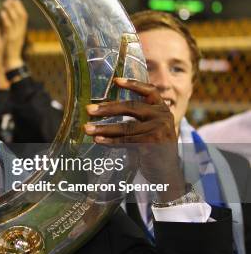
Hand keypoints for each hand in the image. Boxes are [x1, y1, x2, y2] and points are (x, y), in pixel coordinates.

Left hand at [0, 0, 27, 69]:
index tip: (14, 0)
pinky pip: (8, 26)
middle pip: (21, 15)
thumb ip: (10, 29)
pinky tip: (2, 12)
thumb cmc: (11, 50)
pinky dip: (6, 18)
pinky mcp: (10, 38)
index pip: (24, 16)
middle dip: (15, 6)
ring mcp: (16, 35)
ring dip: (10, 10)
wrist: (13, 61)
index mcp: (22, 31)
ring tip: (5, 2)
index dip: (20, 7)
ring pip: (15, 19)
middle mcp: (21, 31)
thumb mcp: (12, 37)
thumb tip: (6, 19)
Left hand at [83, 78, 185, 200]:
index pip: (150, 91)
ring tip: (86, 128)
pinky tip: (97, 140)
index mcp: (162, 109)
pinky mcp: (153, 144)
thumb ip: (134, 118)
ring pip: (126, 127)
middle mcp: (163, 116)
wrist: (167, 173)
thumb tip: (102, 110)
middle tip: (88, 109)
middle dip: (107, 108)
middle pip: (131, 107)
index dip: (133, 84)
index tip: (116, 81)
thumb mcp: (148, 129)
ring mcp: (160, 130)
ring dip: (103, 128)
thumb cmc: (152, 148)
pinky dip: (110, 141)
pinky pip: (126, 141)